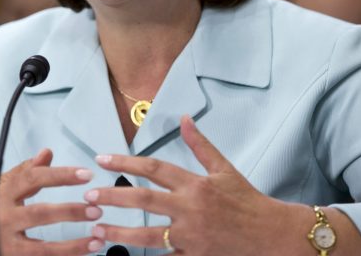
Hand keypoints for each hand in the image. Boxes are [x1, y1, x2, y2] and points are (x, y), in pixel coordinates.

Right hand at [0, 148, 104, 254]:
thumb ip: (26, 171)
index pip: (34, 179)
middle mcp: (4, 218)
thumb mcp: (3, 185)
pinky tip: (83, 255)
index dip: (61, 175)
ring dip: (73, 247)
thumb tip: (47, 153)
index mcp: (5, 193)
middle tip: (96, 209)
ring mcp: (6, 243)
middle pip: (40, 214)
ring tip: (98, 241)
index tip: (86, 174)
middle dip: (70, 212)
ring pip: (43, 248)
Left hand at [84, 116, 306, 254]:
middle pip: (144, 199)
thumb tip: (184, 118)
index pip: (154, 168)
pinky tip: (123, 253)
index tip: (102, 159)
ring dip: (118, 232)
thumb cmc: (247, 200)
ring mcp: (191, 237)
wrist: (271, 235)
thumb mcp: (225, 169)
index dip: (126, 162)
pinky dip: (145, 255)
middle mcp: (190, 209)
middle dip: (113, 196)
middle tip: (89, 195)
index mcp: (196, 184)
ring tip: (95, 229)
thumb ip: (200, 145)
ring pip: (147, 234)